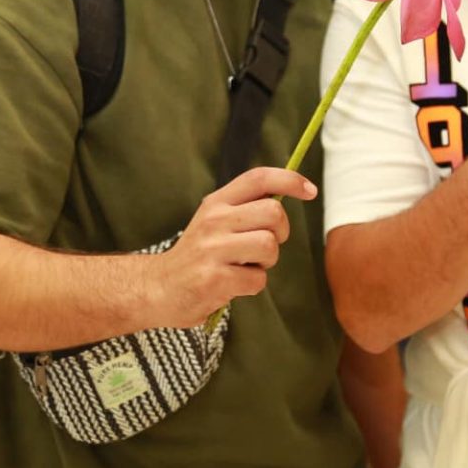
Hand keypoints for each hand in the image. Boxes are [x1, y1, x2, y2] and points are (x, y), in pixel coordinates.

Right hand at [156, 168, 315, 327]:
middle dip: (281, 233)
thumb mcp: (214, 222)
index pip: (258, 178)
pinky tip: (233, 285)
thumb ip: (244, 208)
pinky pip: (258, 280)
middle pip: (274, 213)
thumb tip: (287, 194)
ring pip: (269, 246)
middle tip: (264, 247)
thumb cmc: (197, 256)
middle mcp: (214, 220)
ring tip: (245, 267)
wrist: (158, 288)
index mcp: (216, 202)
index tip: (310, 190)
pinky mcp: (214, 278)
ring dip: (266, 263)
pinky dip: (252, 286)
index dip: (289, 180)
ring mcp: (212, 249)